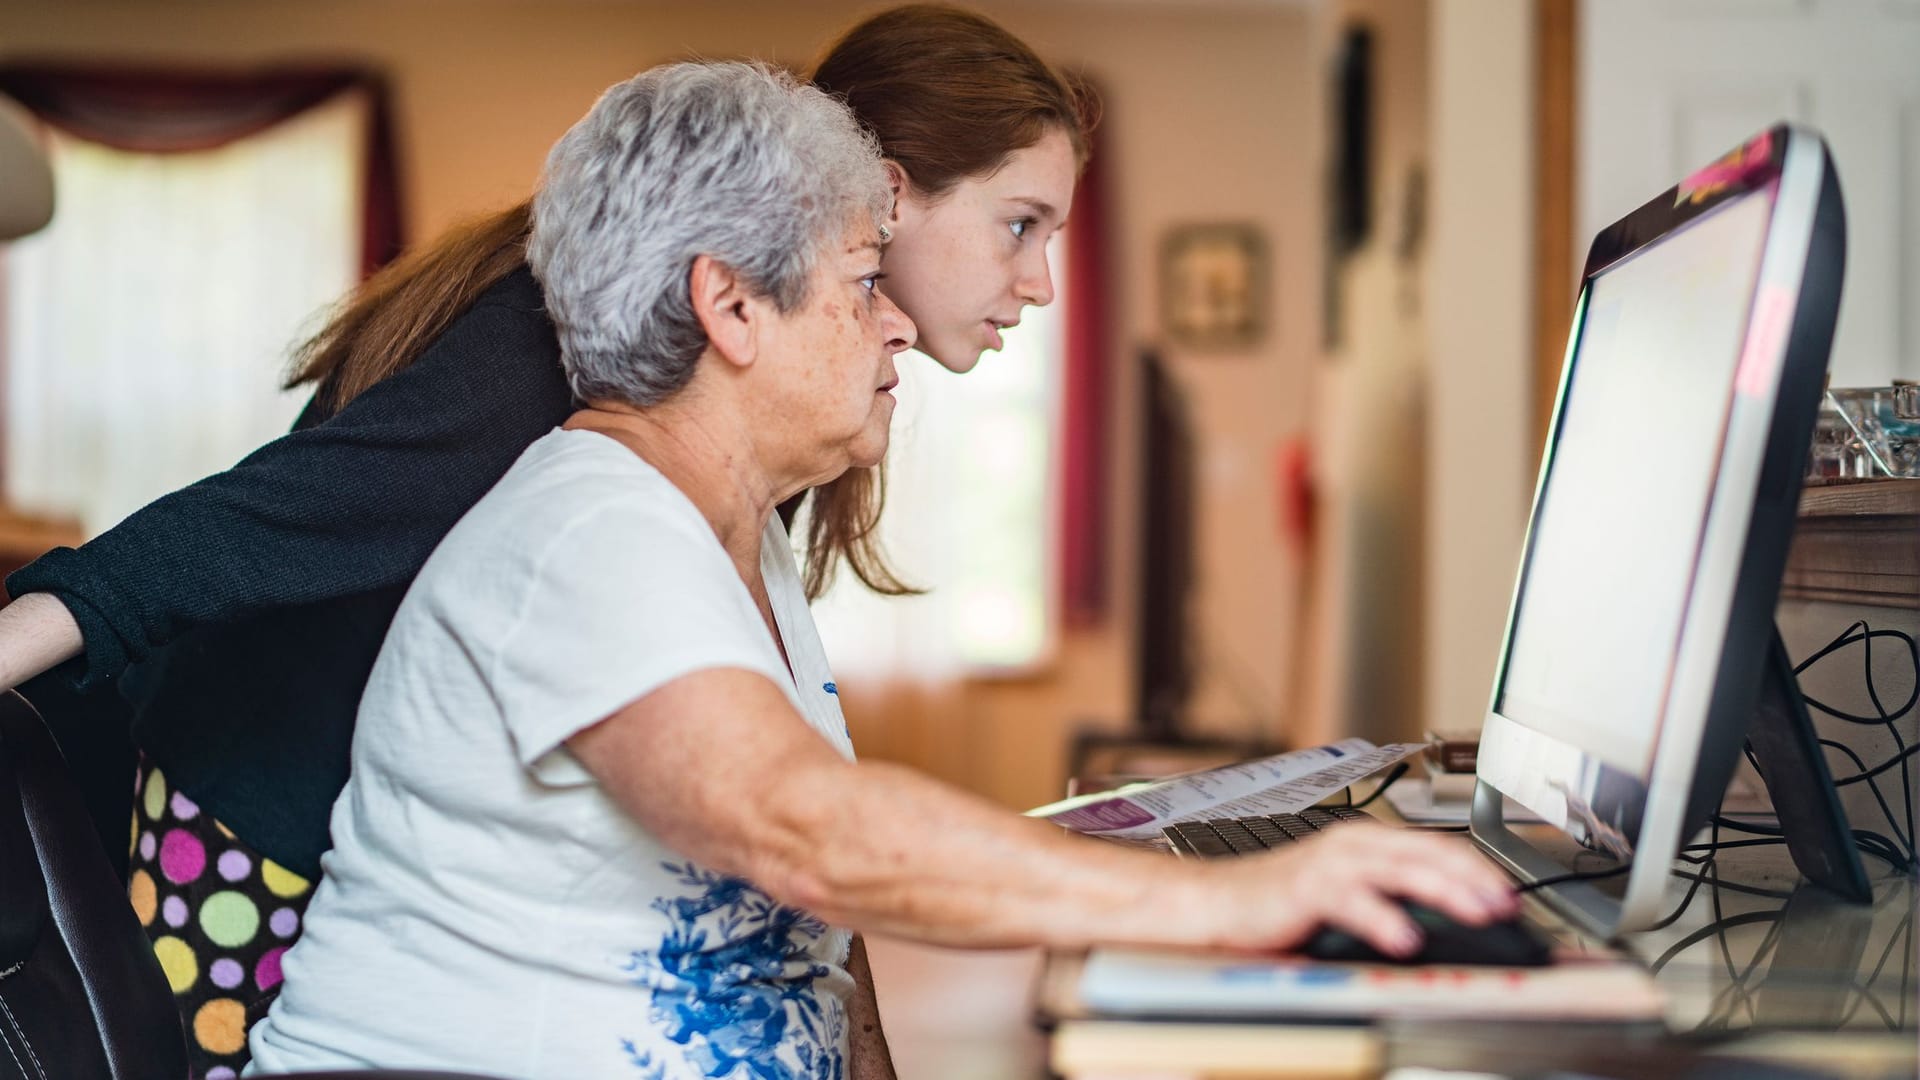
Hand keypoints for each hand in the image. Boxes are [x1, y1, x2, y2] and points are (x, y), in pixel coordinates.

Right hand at [1187, 823, 1518, 958]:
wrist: (1220, 903)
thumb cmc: (1283, 904)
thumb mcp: (1348, 898)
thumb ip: (1390, 901)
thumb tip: (1445, 927)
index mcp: (1368, 844)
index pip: (1437, 848)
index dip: (1478, 870)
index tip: (1511, 898)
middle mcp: (1355, 845)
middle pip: (1428, 853)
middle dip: (1474, 878)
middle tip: (1506, 905)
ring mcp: (1332, 863)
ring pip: (1400, 869)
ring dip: (1445, 890)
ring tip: (1477, 912)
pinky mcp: (1308, 888)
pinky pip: (1354, 900)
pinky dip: (1383, 919)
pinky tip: (1406, 938)